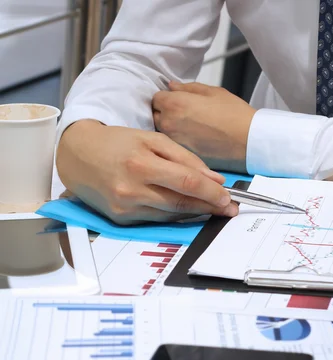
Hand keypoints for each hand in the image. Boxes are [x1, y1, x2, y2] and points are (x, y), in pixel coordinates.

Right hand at [56, 120, 237, 224]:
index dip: (211, 193)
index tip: (228, 198)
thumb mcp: (153, 139)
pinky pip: (157, 219)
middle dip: (209, 207)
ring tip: (213, 208)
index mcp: (141, 164)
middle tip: (228, 208)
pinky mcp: (120, 219)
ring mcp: (125, 208)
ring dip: (195, 213)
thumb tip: (214, 179)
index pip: (187, 183)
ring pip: (171, 215)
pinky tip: (188, 210)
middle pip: (181, 204)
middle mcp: (132, 190)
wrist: (77, 154)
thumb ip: (185, 158)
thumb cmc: (118, 142)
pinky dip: (175, 215)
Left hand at [152, 82, 255, 172]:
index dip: (167, 98)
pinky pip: (174, 147)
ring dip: (171, 129)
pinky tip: (195, 141)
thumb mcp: (213, 92)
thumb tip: (172, 86)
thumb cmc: (235, 114)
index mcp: (174, 103)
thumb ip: (188, 88)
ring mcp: (174, 142)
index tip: (177, 101)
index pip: (156, 98)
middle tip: (184, 115)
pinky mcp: (182, 156)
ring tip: (190, 129)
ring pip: (162, 133)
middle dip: (165, 114)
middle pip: (155, 116)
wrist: (249, 141)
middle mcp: (169, 123)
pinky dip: (179, 143)